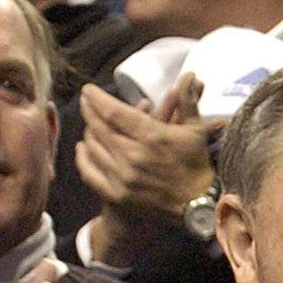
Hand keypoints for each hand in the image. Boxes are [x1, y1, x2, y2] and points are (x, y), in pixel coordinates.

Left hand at [78, 77, 217, 261]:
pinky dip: (83, 158)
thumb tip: (190, 74)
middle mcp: (134, 156)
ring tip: (90, 124)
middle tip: (86, 103)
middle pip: (98, 127)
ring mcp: (123, 176)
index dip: (96, 98)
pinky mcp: (118, 195)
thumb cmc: (198, 167)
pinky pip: (89, 171)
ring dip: (89, 133)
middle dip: (89, 111)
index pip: (112, 111)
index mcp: (152, 137)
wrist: (200, 208)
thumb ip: (188, 101)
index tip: (89, 90)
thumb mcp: (195, 132)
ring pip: (93, 146)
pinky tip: (84, 148)